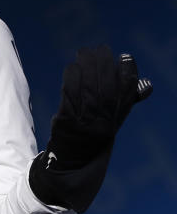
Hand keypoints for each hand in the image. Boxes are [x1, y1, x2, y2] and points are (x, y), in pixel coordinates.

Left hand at [29, 46, 151, 212]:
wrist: (71, 163)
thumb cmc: (92, 137)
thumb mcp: (111, 121)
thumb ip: (125, 102)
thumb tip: (147, 84)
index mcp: (116, 121)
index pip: (126, 95)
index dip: (127, 74)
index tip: (125, 57)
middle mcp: (103, 123)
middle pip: (106, 89)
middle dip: (104, 66)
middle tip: (101, 49)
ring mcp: (84, 123)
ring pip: (88, 91)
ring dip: (87, 68)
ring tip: (85, 52)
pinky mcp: (67, 122)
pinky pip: (70, 97)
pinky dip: (72, 80)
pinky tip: (72, 67)